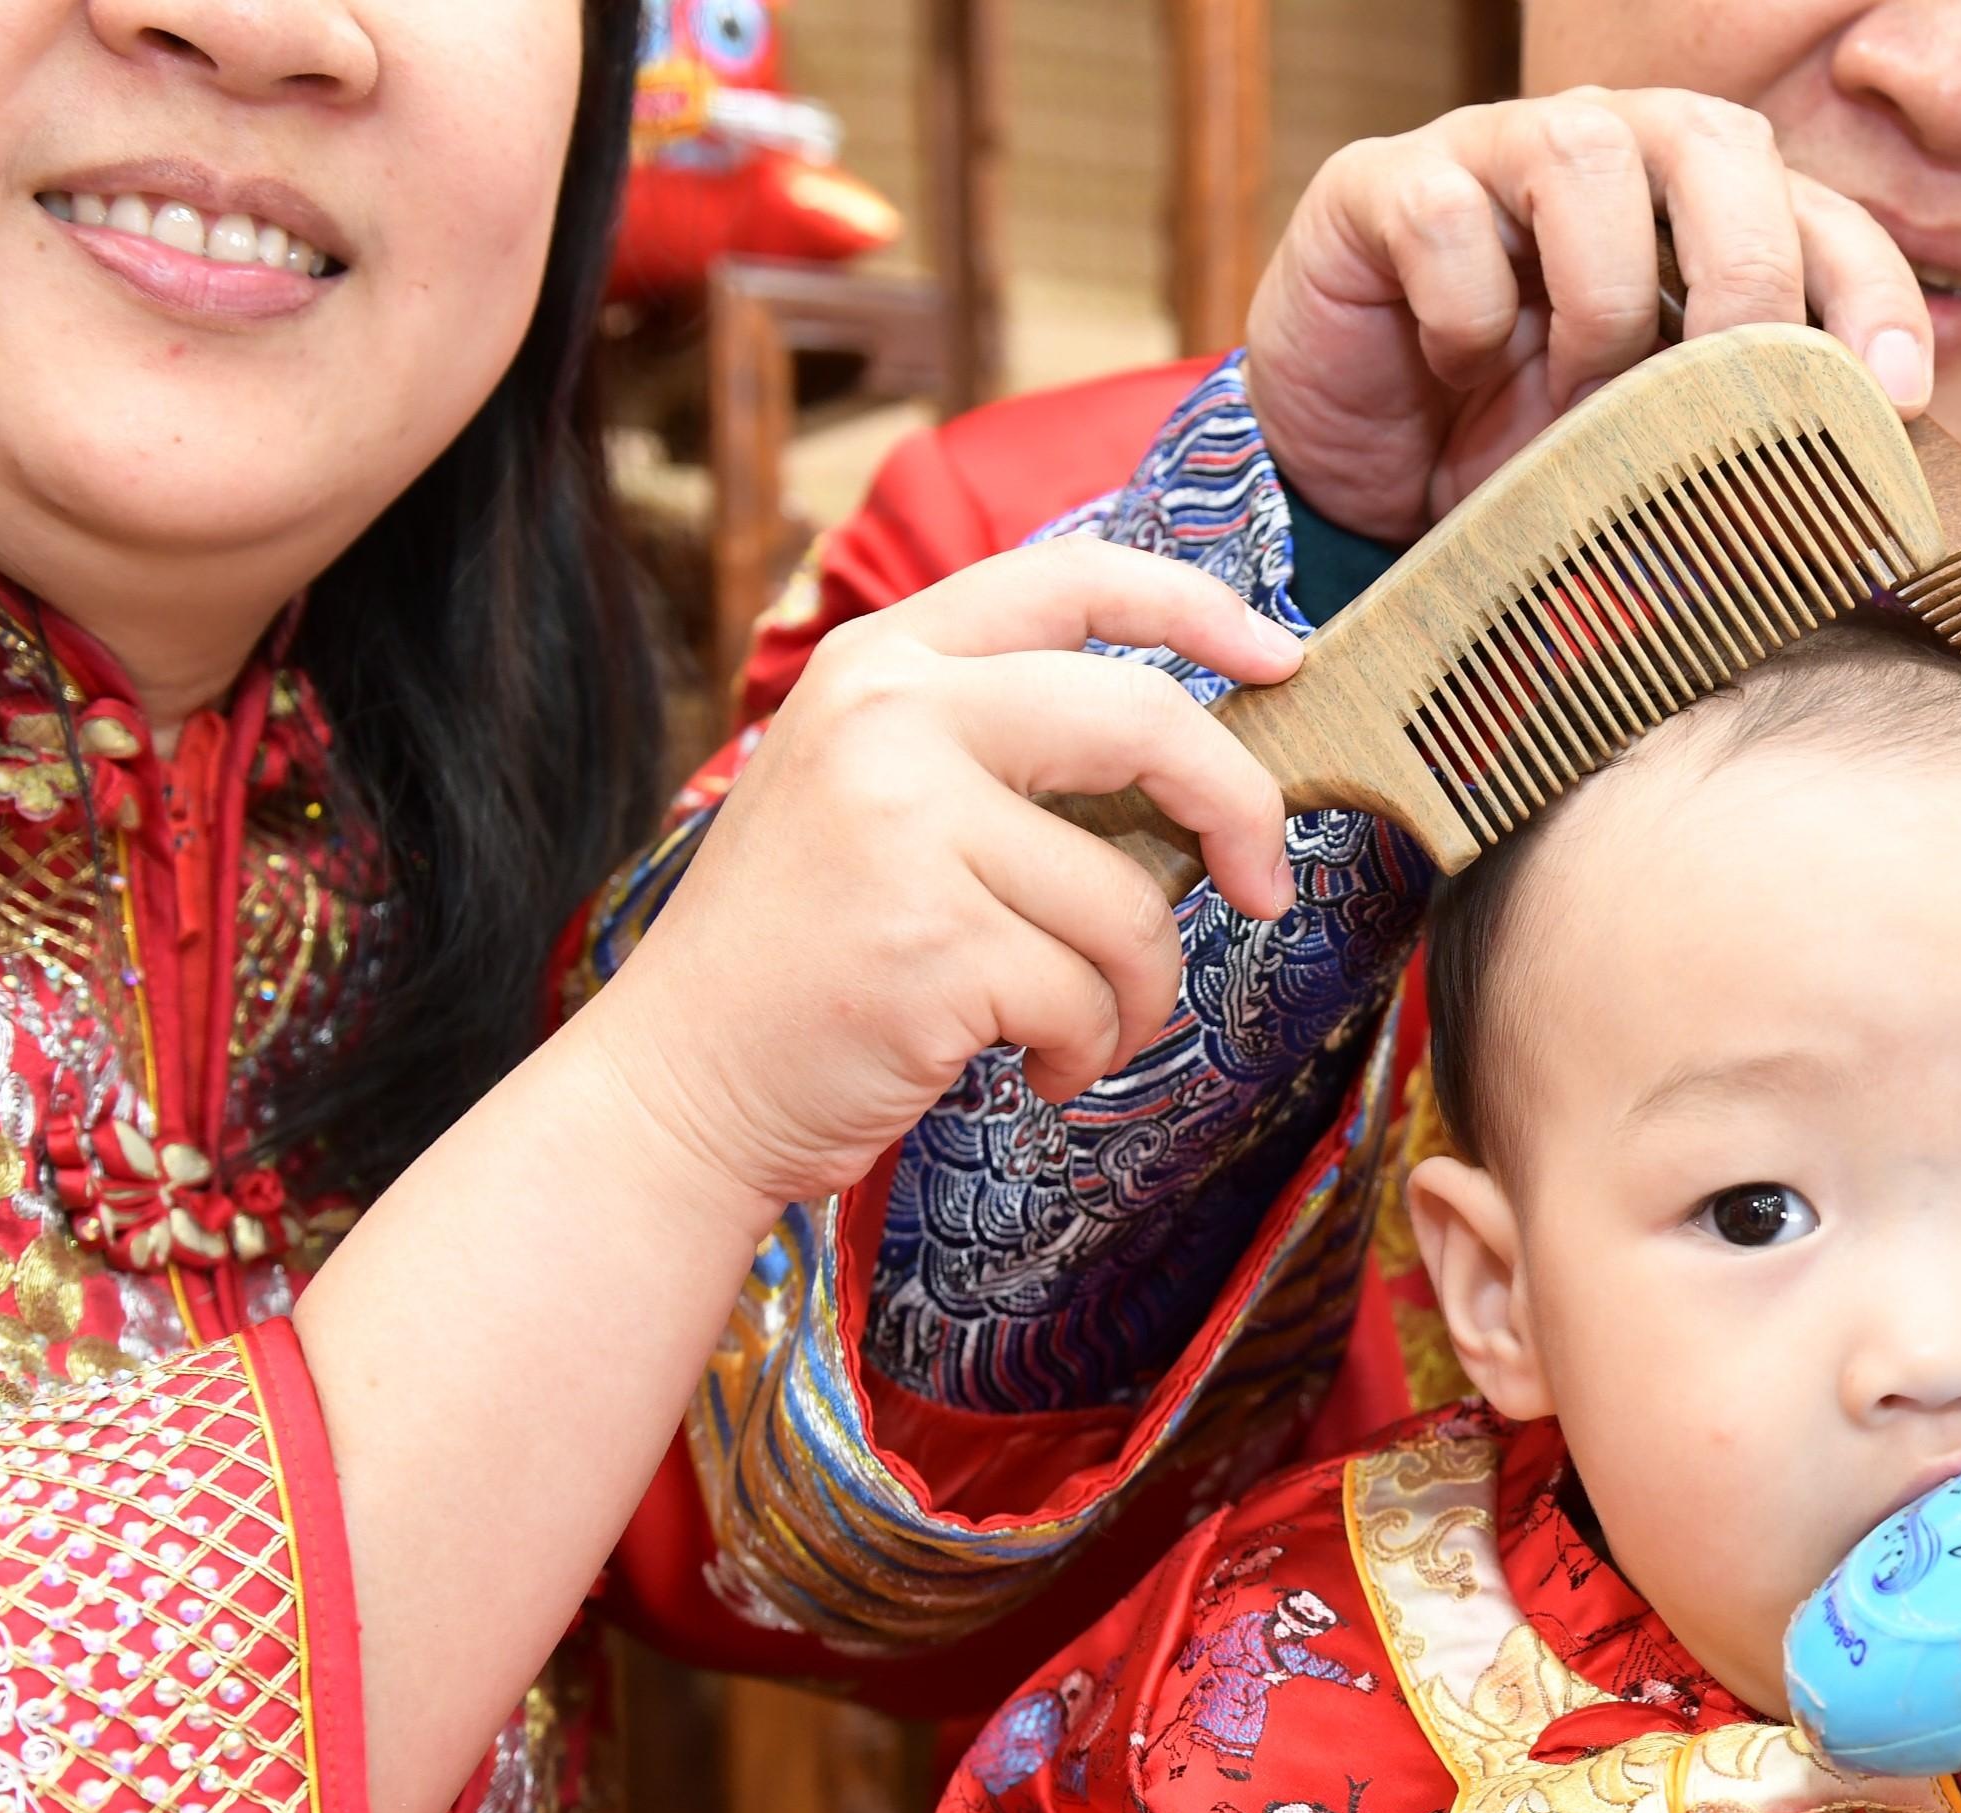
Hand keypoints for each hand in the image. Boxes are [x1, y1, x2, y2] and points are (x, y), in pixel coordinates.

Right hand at [575, 540, 1301, 1223]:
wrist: (680, 1084)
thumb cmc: (803, 956)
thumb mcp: (876, 797)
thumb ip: (997, 749)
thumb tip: (1192, 762)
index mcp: (882, 661)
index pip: (1070, 580)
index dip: (1197, 607)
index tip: (1280, 655)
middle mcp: (889, 716)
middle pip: (1143, 720)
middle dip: (1237, 810)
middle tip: (1263, 888)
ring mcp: (906, 825)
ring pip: (1130, 900)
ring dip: (1137, 992)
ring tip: (1075, 1030)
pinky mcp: (931, 943)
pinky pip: (1088, 996)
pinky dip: (1085, 1050)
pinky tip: (1029, 1066)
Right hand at [1246, 90, 1934, 541]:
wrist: (1356, 475)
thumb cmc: (1516, 456)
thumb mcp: (1647, 470)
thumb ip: (1739, 461)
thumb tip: (1861, 542)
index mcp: (1700, 214)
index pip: (1821, 215)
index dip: (1871, 294)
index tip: (1898, 398)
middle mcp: (1612, 154)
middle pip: (1715, 143)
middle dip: (1743, 276)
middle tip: (1727, 399)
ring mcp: (1492, 155)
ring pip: (1582, 152)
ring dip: (1597, 301)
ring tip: (1571, 403)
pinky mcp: (1382, 186)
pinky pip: (1443, 211)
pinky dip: (1463, 308)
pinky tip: (1456, 369)